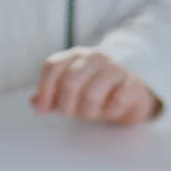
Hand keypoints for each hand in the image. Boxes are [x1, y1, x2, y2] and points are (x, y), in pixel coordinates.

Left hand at [31, 48, 160, 123]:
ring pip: (91, 95)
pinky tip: (111, 110)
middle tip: (73, 114)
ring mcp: (115, 69)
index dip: (44, 89)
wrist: (134, 94)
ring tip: (94, 113)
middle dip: (67, 106)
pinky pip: (116, 101)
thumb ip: (51, 97)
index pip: (52, 66)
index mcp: (76, 56)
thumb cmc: (98, 94)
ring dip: (88, 112)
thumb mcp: (71, 94)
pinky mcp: (133, 84)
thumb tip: (35, 104)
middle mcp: (95, 58)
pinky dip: (110, 111)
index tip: (42, 109)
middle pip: (69, 83)